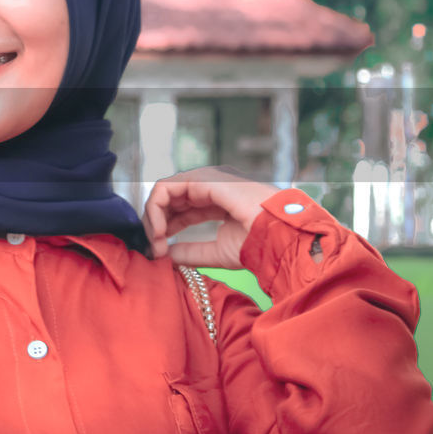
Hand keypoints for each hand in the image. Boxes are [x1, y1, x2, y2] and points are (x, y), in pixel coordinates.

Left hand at [142, 166, 279, 268]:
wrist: (278, 237)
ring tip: (156, 242)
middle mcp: (210, 186)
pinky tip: (161, 231)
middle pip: (170, 200)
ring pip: (164, 191)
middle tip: (154, 249)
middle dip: (156, 224)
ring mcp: (206, 179)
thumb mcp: (218, 252)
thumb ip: (192, 252)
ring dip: (153, 217)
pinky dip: (156, 209)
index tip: (160, 253)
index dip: (166, 229)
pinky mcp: (203, 179)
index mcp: (218, 200)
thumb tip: (167, 254)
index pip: (182, 209)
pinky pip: (167, 188)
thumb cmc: (258, 244)